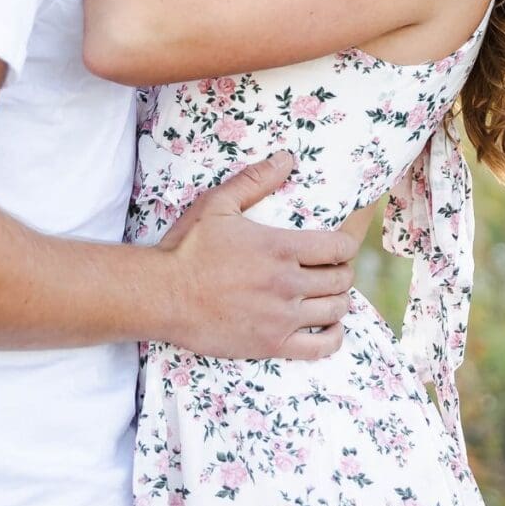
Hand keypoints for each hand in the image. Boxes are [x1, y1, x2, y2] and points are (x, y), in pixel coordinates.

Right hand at [158, 152, 356, 359]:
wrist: (160, 294)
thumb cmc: (186, 248)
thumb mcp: (216, 205)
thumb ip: (254, 181)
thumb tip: (286, 158)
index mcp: (280, 248)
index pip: (339, 247)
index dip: (344, 245)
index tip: (336, 246)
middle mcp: (288, 283)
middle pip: (341, 279)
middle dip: (341, 271)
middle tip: (327, 269)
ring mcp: (282, 317)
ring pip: (336, 310)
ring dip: (337, 300)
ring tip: (324, 294)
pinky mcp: (272, 344)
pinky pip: (323, 347)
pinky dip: (334, 336)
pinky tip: (329, 327)